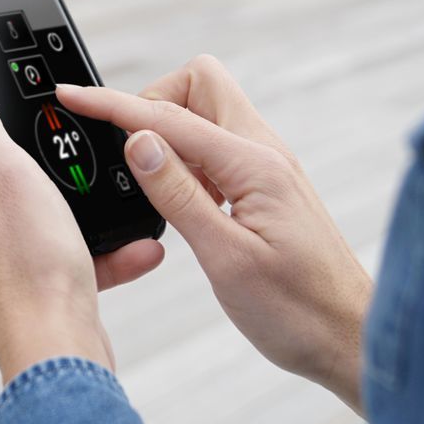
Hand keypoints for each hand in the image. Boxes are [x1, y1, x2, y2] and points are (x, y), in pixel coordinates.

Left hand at [0, 75, 166, 383]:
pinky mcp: (28, 292)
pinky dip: (102, 255)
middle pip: (13, 177)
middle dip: (58, 174)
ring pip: (48, 221)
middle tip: (90, 170)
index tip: (48, 121)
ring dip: (89, 218)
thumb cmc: (29, 260)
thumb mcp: (4, 169)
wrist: (58, 350)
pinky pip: (68, 261)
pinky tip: (138, 250)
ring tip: (123, 213)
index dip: (10, 124)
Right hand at [57, 56, 372, 414]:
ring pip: (206, 115)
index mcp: (254, 164)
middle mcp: (264, 153)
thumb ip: (178, 195)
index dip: (113, 104)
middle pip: (198, 85)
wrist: (349, 339)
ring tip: (155, 188)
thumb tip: (137, 140)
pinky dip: (188, 161)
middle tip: (129, 151)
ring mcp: (267, 166)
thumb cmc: (299, 311)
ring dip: (171, 136)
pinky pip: (216, 148)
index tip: (73, 96)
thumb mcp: (226, 258)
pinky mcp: (265, 185)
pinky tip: (183, 202)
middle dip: (154, 101)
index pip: (169, 115)